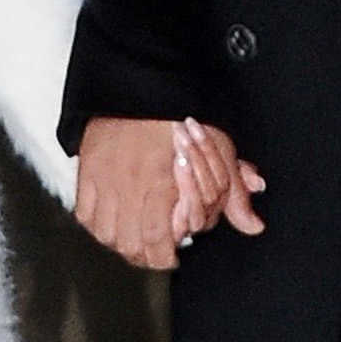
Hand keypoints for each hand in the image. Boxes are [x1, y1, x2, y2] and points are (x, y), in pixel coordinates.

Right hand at [75, 117, 265, 272]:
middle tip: (154, 252)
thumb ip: (234, 194)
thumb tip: (254, 226)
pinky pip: (86, 214)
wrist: (141, 83)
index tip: (171, 257)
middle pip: (129, 244)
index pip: (157, 242)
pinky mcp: (88, 173)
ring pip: (106, 234)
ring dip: (121, 242)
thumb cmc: (180, 115)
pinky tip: (110, 223)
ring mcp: (105, 182)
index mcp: (162, 186)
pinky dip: (97, 224)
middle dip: (143, 255)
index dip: (163, 257)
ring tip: (134, 240)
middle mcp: (130, 189)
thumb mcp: (218, 152)